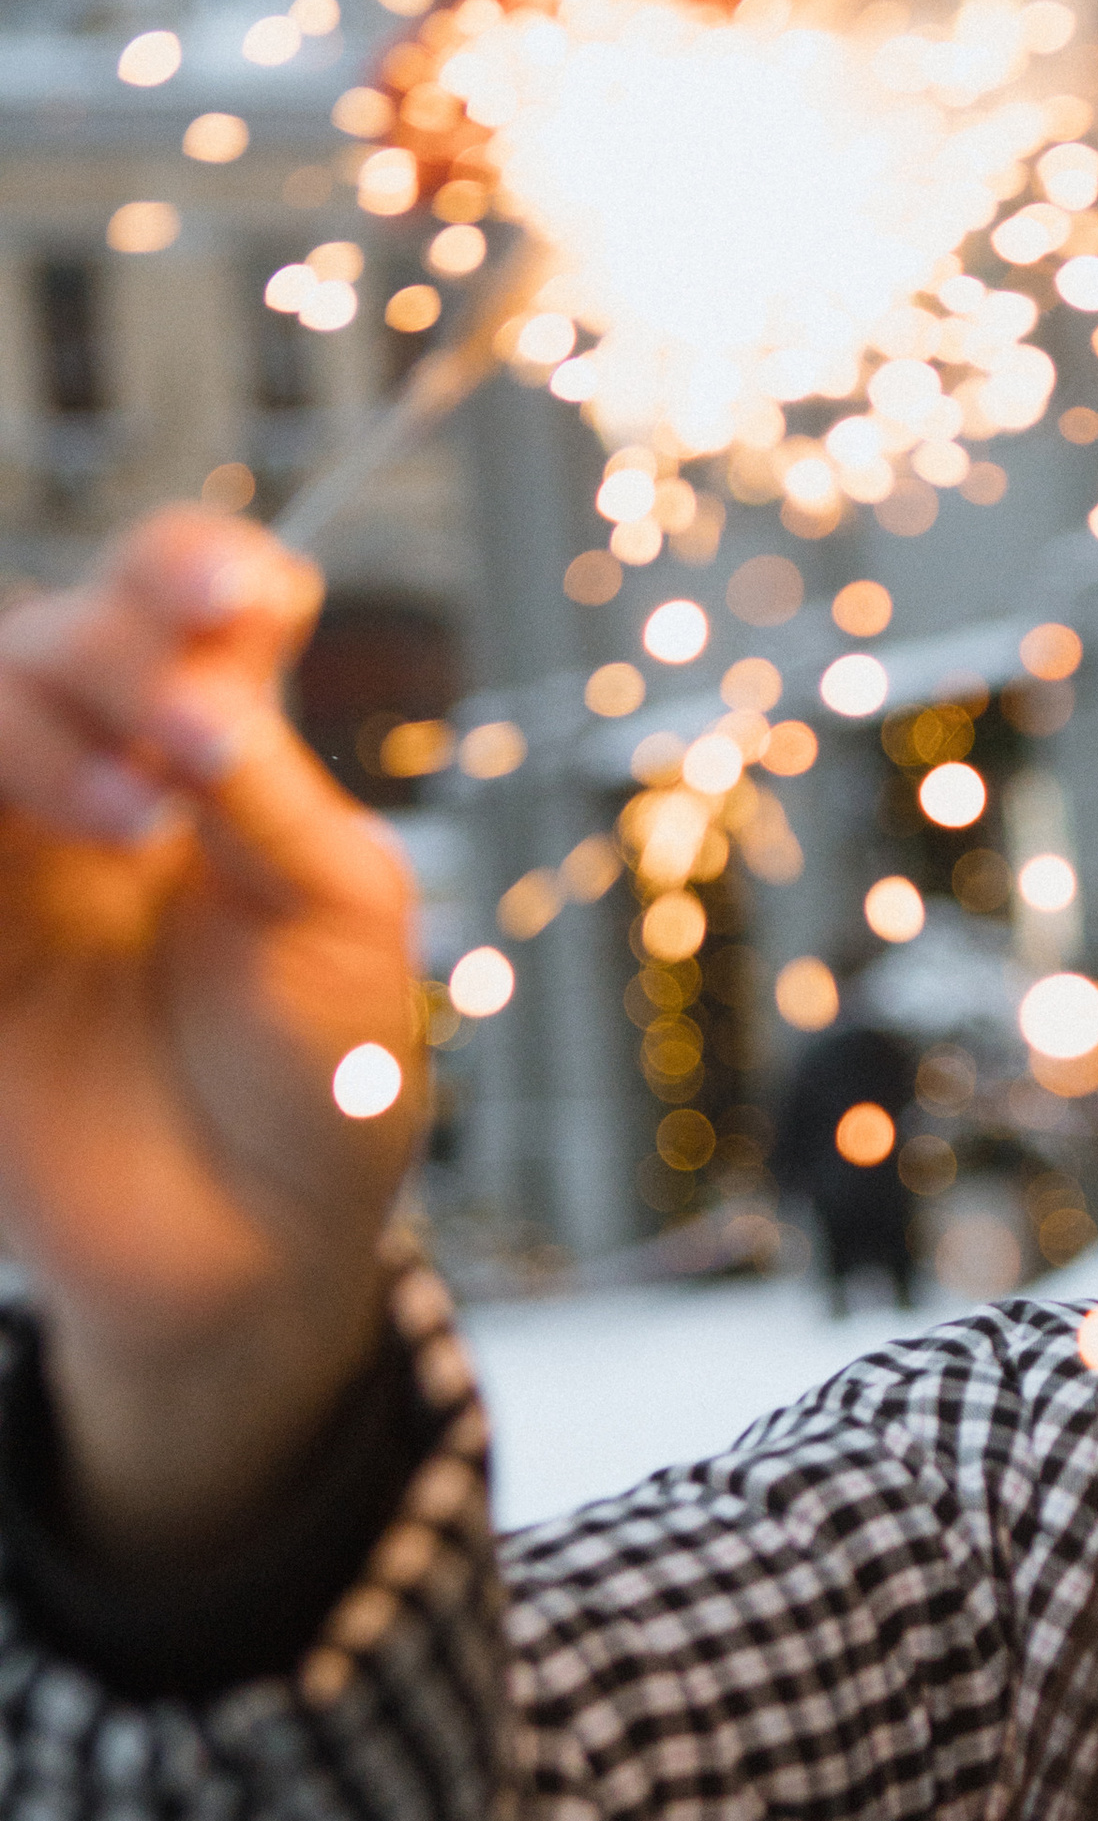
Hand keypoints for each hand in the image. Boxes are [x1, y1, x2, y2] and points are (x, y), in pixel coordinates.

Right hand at [0, 508, 422, 1555]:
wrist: (255, 1253)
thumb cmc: (323, 1086)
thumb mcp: (340, 917)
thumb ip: (264, 791)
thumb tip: (199, 685)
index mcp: (214, 753)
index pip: (179, 600)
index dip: (192, 567)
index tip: (240, 597)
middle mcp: (97, 779)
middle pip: (49, 634)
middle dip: (116, 653)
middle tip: (193, 744)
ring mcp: (6, 857)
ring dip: (34, 725)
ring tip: (138, 819)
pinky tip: (36, 833)